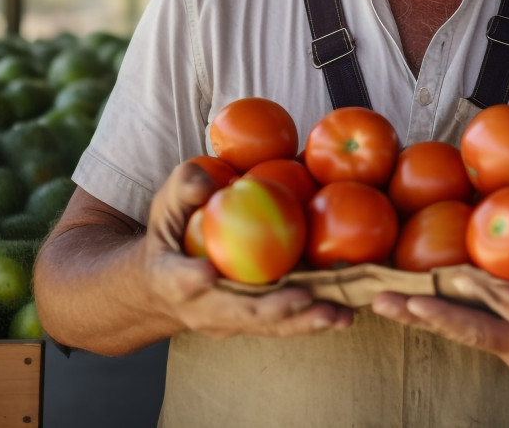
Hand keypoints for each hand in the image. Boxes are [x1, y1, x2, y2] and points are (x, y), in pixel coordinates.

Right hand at [140, 161, 353, 338]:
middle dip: (272, 308)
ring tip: (338, 315)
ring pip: (268, 325)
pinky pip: (284, 324)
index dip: (191, 279)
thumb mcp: (166, 207)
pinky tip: (344, 314)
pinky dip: (313, 320)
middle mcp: (202, 309)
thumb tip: (206, 184)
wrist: (163, 288)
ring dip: (304, 322)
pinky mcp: (253, 324)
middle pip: (239, 312)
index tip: (206, 272)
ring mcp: (229, 321)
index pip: (180, 280)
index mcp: (172, 279)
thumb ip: (183, 189)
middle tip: (304, 298)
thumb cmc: (169, 238)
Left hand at [371, 228, 508, 377]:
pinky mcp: (487, 337)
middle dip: (440, 318)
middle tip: (403, 302)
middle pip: (477, 334)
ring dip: (417, 316)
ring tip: (379, 302)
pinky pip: (451, 325)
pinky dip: (420, 312)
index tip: (483, 281)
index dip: (508, 302)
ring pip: (455, 332)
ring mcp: (502, 346)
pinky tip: (389, 297)